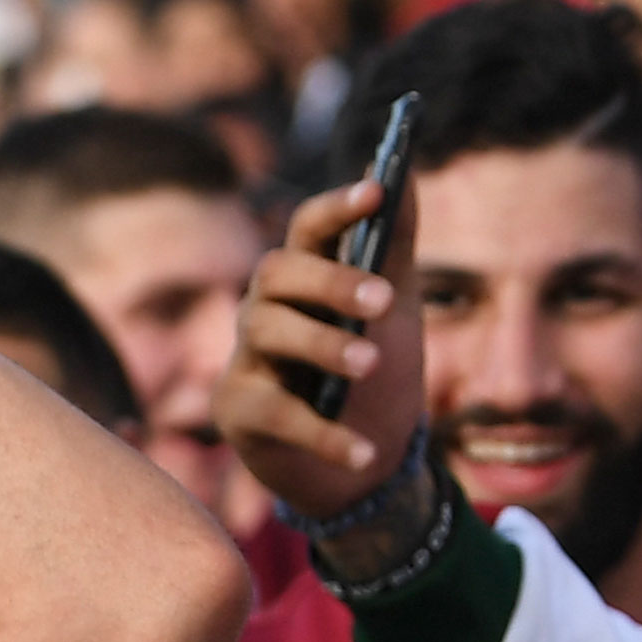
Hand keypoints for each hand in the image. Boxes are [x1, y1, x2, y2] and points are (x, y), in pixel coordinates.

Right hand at [212, 172, 414, 516]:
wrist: (360, 468)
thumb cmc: (372, 374)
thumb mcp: (394, 310)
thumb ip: (395, 245)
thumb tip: (403, 172)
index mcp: (305, 275)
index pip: (309, 227)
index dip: (337, 208)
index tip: (376, 193)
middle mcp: (265, 307)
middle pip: (278, 273)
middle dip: (330, 281)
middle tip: (382, 300)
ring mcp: (246, 357)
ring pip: (268, 333)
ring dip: (323, 345)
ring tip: (371, 364)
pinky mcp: (238, 410)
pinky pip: (275, 414)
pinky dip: (324, 434)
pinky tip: (364, 452)